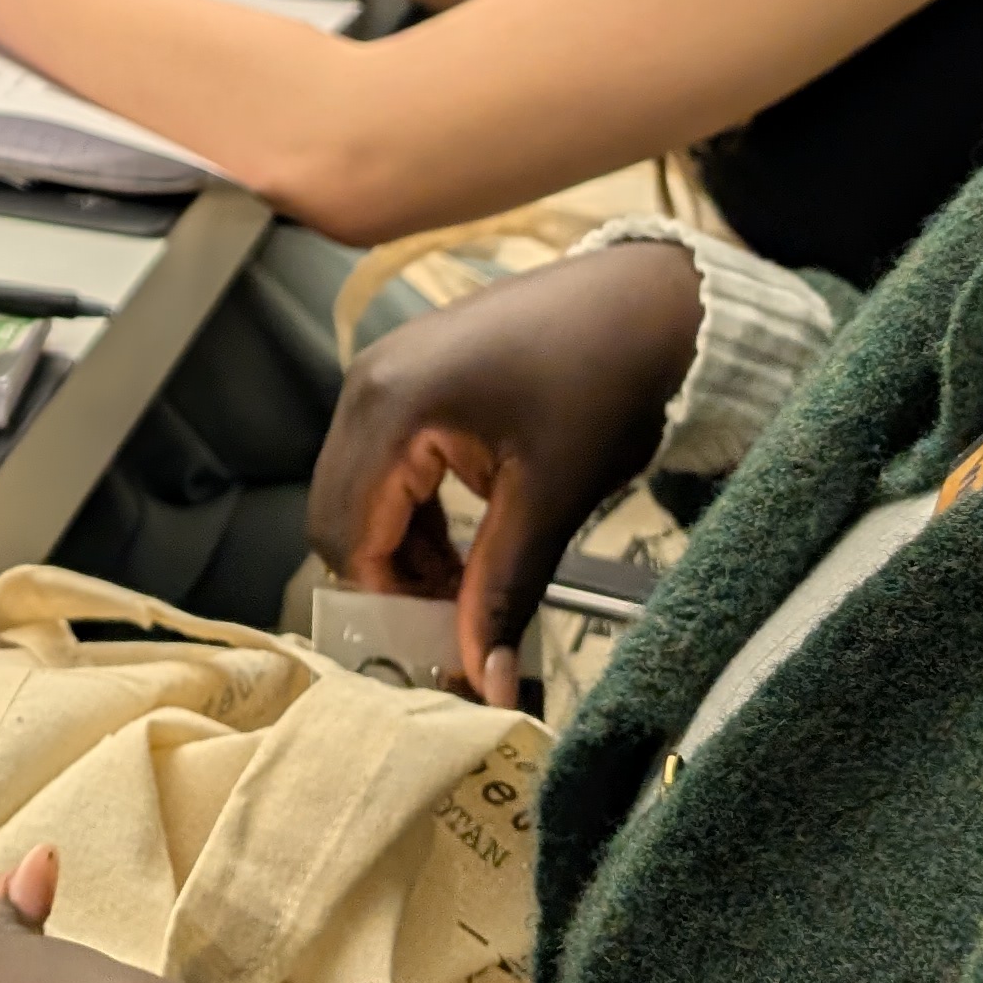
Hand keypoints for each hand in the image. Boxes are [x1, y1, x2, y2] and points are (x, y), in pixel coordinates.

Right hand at [308, 241, 705, 701]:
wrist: (647, 302)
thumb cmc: (605, 382)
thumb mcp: (552, 498)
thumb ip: (504, 592)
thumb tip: (485, 681)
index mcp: (392, 406)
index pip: (349, 534)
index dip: (384, 603)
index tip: (436, 650)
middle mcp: (366, 383)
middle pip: (336, 515)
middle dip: (386, 579)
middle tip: (452, 624)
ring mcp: (380, 371)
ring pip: (354, 491)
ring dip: (399, 548)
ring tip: (466, 587)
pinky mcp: (403, 372)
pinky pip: (377, 460)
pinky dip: (409, 511)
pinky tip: (463, 539)